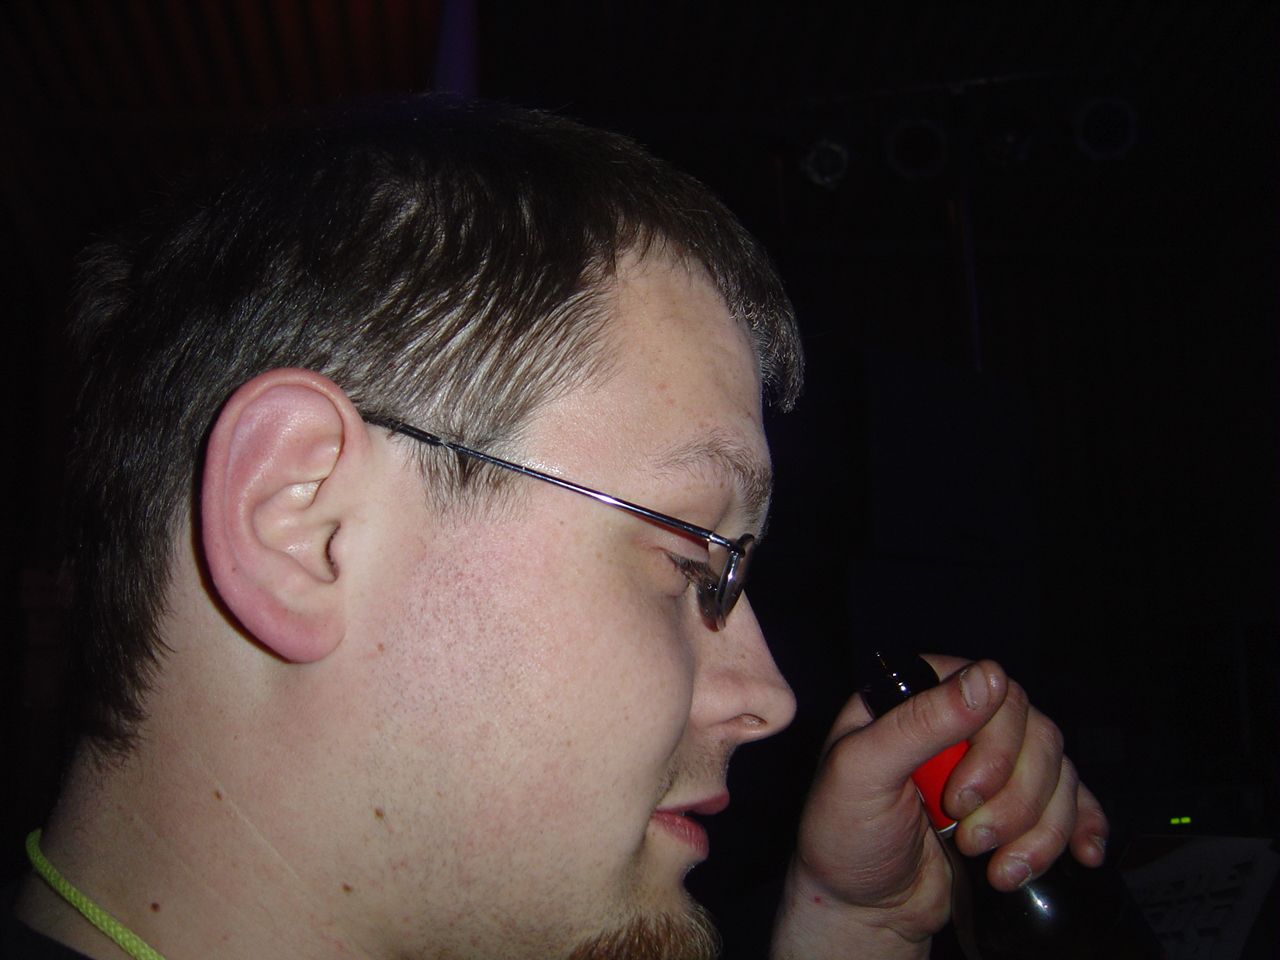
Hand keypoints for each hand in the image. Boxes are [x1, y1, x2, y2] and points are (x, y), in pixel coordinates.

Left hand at [770, 656, 1108, 958]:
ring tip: (997, 869)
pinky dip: (1082, 828)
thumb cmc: (845, 837)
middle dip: (1011, 799)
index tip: (961, 798)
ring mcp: (995, 765)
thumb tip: (988, 675)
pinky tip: (1082, 855)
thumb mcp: (861, 774)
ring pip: (1059, 770)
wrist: (863, 910)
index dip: (992, 744)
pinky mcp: (1019, 807)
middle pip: (1035, 732)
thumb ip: (918, 724)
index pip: (989, 687)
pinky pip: (1075, 802)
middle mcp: (961, 723)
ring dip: (1039, 829)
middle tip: (967, 839)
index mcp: (917, 698)